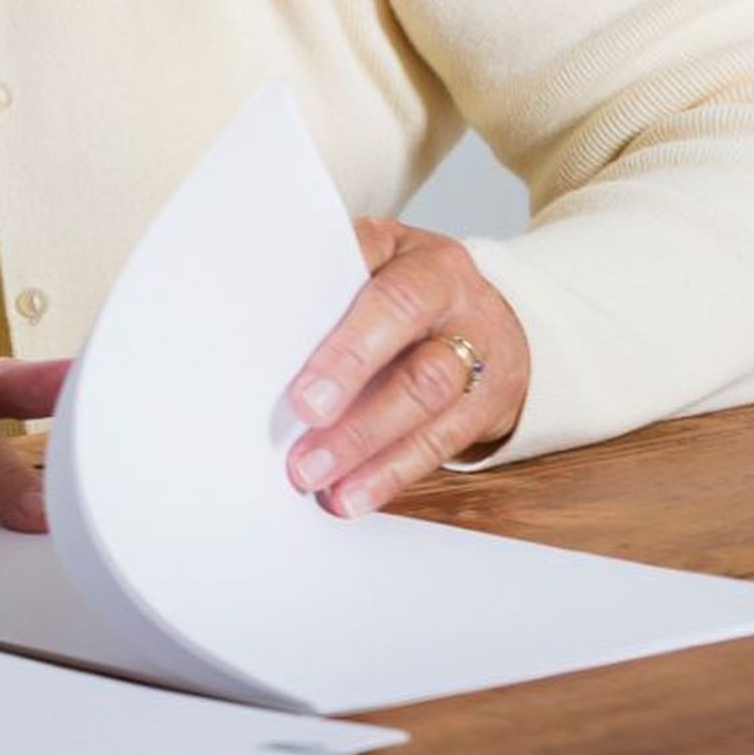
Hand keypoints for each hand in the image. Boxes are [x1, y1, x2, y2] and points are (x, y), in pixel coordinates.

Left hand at [282, 217, 533, 516]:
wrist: (490, 312)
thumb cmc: (405, 282)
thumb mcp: (377, 259)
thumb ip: (333, 284)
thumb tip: (263, 331)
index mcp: (427, 264)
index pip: (394, 302)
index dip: (351, 352)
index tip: (306, 399)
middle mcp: (460, 310)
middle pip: (419, 367)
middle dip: (358, 414)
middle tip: (304, 448)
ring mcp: (480, 360)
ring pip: (429, 410)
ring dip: (368, 451)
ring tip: (318, 480)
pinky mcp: (485, 408)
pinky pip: (439, 445)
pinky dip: (390, 473)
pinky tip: (352, 495)